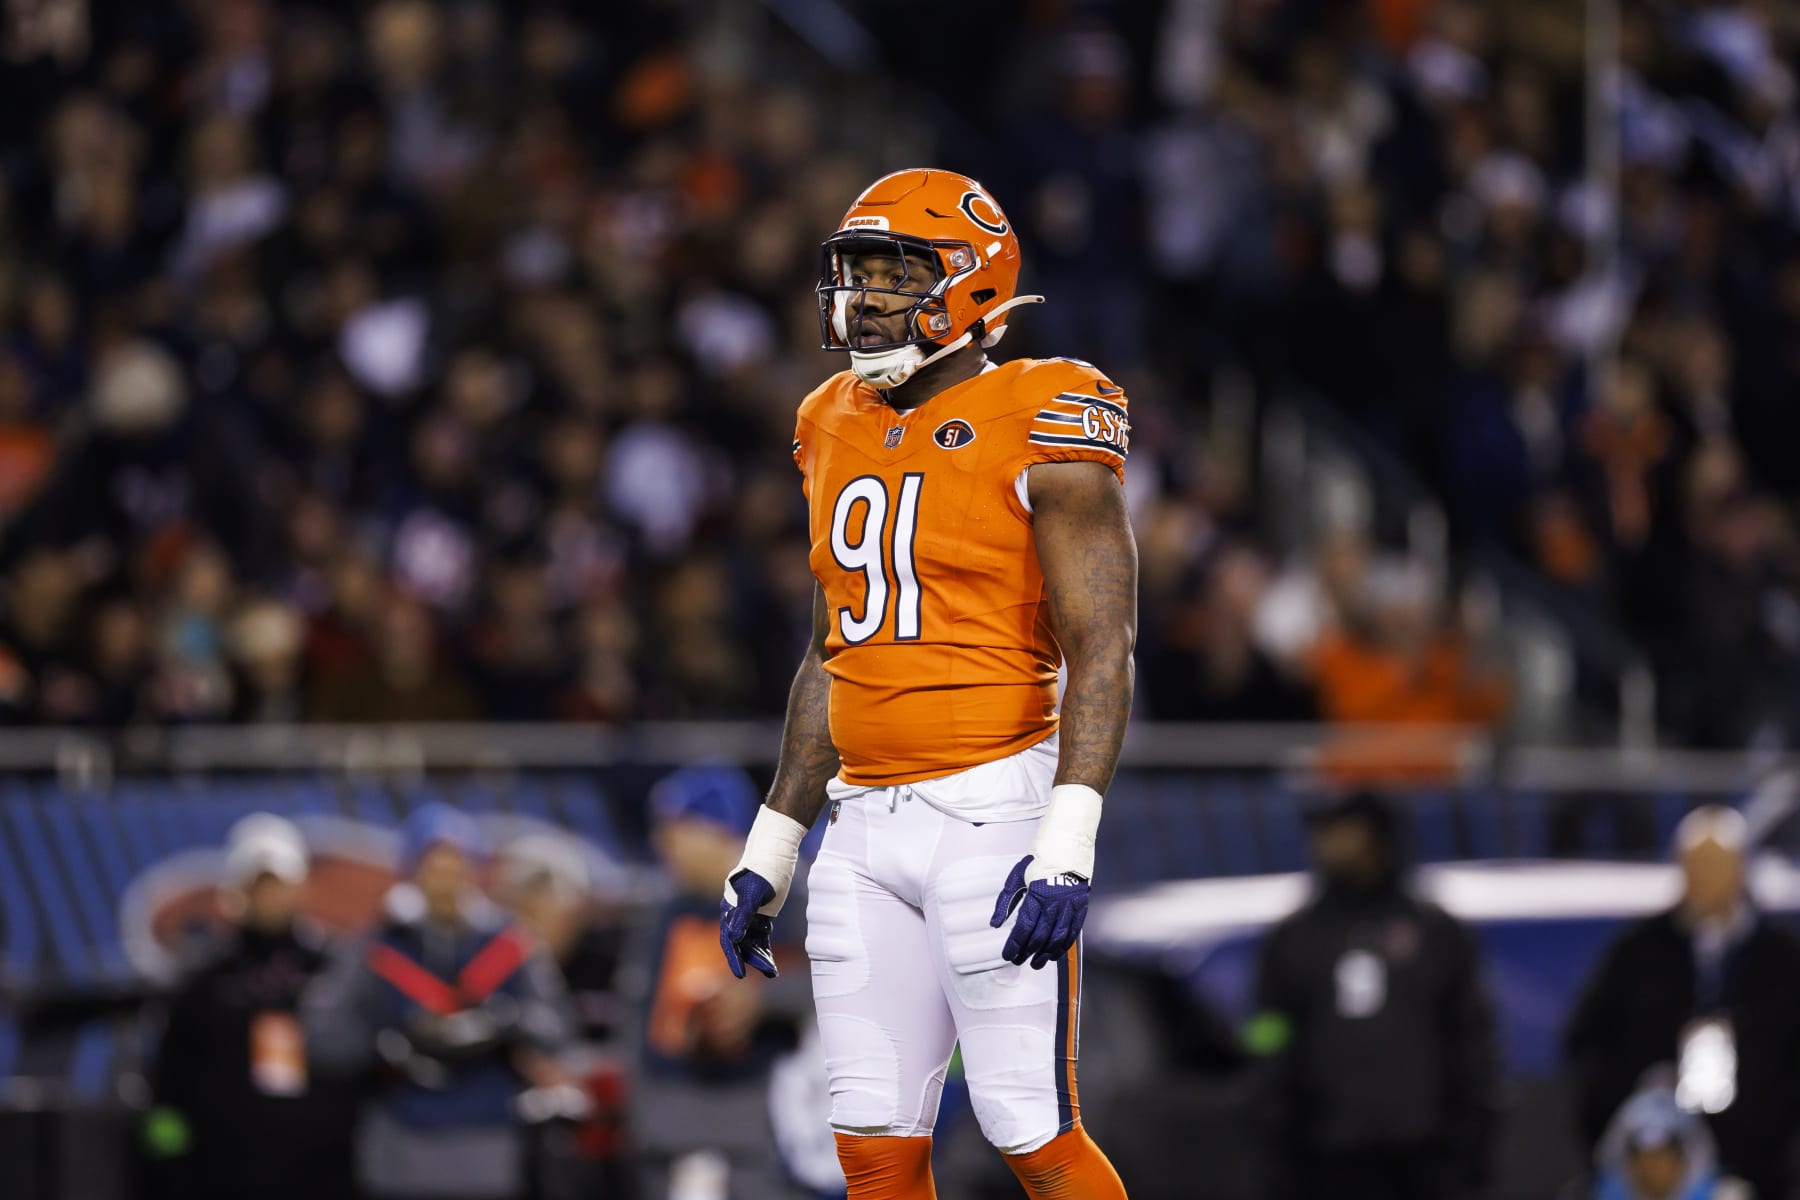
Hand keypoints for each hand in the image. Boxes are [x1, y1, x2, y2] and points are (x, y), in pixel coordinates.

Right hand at [719, 868, 778, 978]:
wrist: (774, 854)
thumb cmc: (762, 870)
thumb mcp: (754, 893)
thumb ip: (743, 915)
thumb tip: (734, 938)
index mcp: (730, 910)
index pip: (729, 939)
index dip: (734, 958)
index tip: (741, 974)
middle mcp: (737, 916)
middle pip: (742, 944)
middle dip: (753, 959)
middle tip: (769, 971)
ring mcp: (750, 916)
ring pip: (752, 943)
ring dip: (760, 957)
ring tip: (772, 971)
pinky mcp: (762, 916)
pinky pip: (761, 938)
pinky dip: (766, 950)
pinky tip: (772, 962)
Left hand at [989, 854, 1089, 968]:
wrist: (1068, 843)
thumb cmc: (1040, 858)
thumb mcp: (1017, 876)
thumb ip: (1006, 902)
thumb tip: (996, 924)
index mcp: (1036, 895)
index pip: (1023, 927)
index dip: (1014, 944)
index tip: (1007, 954)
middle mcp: (1055, 903)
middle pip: (1040, 936)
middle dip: (1028, 952)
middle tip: (1019, 961)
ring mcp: (1070, 905)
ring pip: (1057, 938)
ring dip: (1046, 954)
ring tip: (1037, 963)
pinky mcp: (1081, 905)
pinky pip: (1073, 931)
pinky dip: (1064, 945)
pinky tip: (1056, 953)